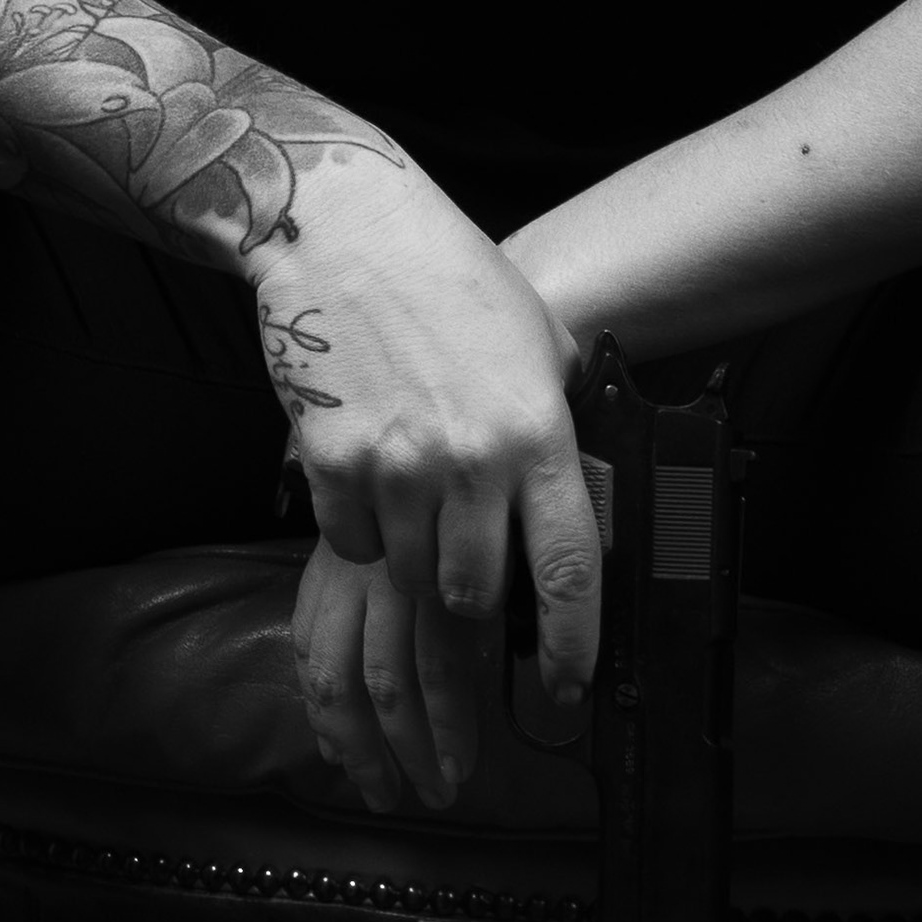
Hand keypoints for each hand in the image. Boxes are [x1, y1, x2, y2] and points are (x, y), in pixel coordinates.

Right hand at [255, 151, 600, 811]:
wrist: (347, 232)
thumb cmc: (454, 280)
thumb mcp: (541, 342)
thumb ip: (566, 421)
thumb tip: (592, 493)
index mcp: (537, 433)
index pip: (568, 569)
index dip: (573, 646)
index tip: (571, 689)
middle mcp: (469, 460)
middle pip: (474, 596)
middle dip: (474, 607)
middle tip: (473, 586)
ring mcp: (394, 464)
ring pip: (410, 577)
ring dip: (417, 568)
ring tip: (421, 519)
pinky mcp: (329, 460)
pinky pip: (349, 541)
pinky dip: (362, 533)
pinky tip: (372, 483)